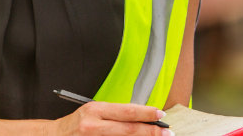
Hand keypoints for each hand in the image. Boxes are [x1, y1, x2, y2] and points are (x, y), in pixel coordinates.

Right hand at [50, 101, 170, 135]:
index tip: (159, 114)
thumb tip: (139, 118)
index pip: (125, 111)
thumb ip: (113, 115)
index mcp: (94, 110)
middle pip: (128, 129)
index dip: (145, 113)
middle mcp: (93, 125)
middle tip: (166, 132)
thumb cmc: (76, 124)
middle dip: (150, 131)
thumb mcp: (92, 112)